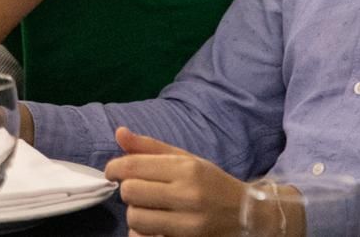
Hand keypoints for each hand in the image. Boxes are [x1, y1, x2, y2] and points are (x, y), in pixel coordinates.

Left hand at [105, 127, 247, 236]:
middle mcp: (187, 195)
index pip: (134, 166)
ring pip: (135, 218)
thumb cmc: (212, 183)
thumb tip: (119, 132)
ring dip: (135, 213)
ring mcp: (188, 224)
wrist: (247, 215)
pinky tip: (152, 226)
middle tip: (138, 191)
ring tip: (148, 209)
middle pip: (130, 192)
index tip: (112, 172)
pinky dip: (142, 233)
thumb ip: (150, 147)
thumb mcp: (186, 159)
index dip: (114, 168)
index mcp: (186, 169)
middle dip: (128, 190)